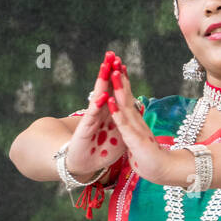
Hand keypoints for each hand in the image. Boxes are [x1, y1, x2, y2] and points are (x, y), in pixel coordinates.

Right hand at [65, 51, 127, 182]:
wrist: (83, 166)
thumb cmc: (101, 152)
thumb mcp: (120, 139)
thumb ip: (126, 126)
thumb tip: (136, 114)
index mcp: (109, 114)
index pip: (114, 92)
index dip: (119, 78)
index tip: (123, 62)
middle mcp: (100, 113)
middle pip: (106, 88)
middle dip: (109, 72)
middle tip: (111, 54)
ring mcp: (92, 119)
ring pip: (98, 97)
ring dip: (102, 82)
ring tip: (105, 66)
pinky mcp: (86, 130)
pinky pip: (93, 115)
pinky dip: (98, 105)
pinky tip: (102, 95)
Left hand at [108, 69, 171, 184]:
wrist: (164, 173)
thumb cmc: (152, 160)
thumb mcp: (140, 143)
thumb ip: (135, 133)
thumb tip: (133, 126)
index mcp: (136, 123)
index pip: (128, 100)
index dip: (122, 83)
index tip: (117, 66)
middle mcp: (137, 122)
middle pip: (127, 96)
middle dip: (121, 78)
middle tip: (115, 59)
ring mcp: (137, 130)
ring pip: (125, 106)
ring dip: (119, 89)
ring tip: (113, 72)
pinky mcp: (135, 140)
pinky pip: (123, 124)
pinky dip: (116, 112)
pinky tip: (110, 101)